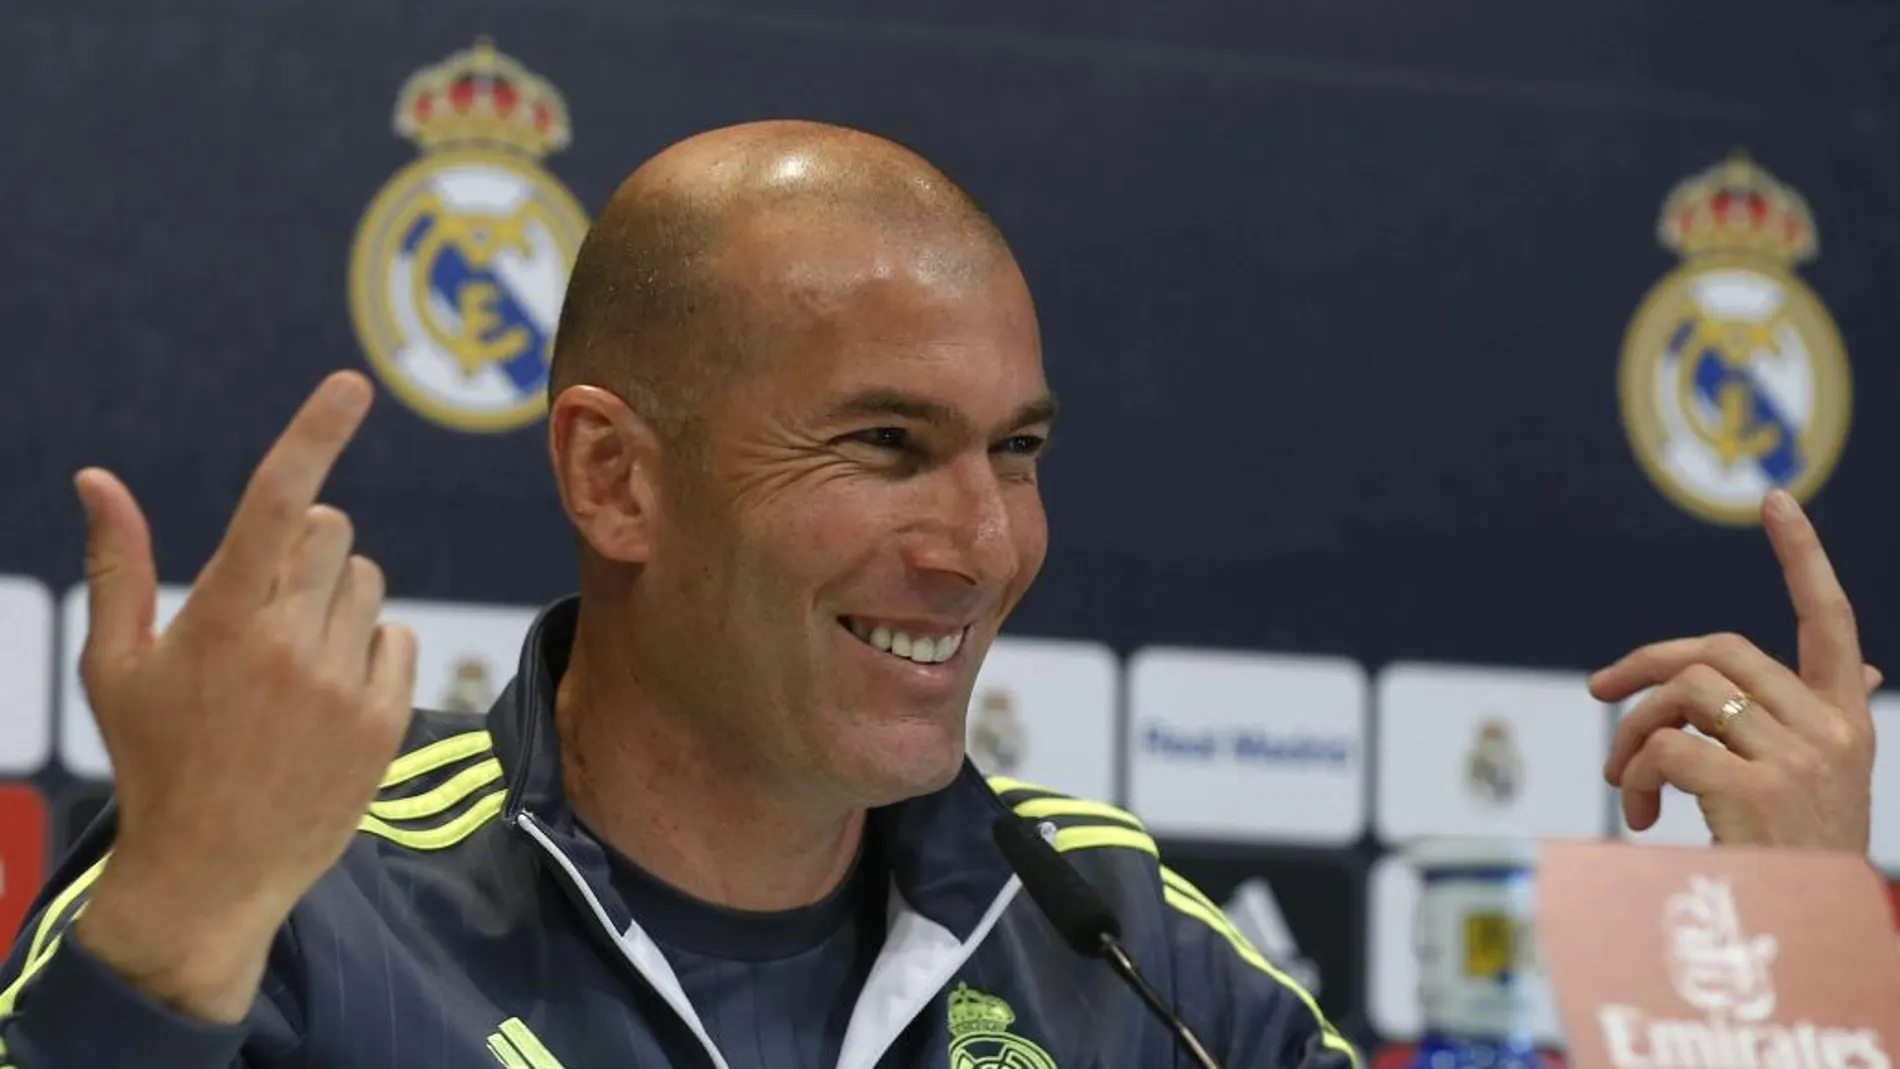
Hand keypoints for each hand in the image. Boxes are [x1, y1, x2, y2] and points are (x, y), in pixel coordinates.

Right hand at [70, 371, 416, 1022]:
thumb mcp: (115, 666)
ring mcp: (341, 684)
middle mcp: (286, 644)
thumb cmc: (154, 760)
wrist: (210, 875)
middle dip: (306, 550)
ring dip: (339, 601)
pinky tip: (327, 693)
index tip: (351, 385)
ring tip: (291, 660)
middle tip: (268, 606)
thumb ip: (116, 565)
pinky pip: (400, 638)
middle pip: (333, 533)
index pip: (277, 501)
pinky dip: (370, 649)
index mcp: (217, 618)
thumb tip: (97, 478)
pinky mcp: (383, 721)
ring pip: (369, 584)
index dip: (314, 433)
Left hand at [1592, 489, 1876, 851]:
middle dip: (1646, 664)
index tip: (1776, 502)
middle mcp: (1832, 731)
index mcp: (1850, 722)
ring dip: (1632, 731)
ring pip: (1684, 694)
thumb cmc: (1801, 865)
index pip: (1831, 621)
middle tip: (1601, 694)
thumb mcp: (1822, 785)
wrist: (1811, 942)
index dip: (1804, 557)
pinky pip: (1665, 745)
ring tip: (1624, 782)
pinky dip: (1634, 773)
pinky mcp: (1754, 788)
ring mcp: (1796, 757)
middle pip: (1719, 650)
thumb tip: (1834, 665)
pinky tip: (1640, 816)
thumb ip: (1808, 723)